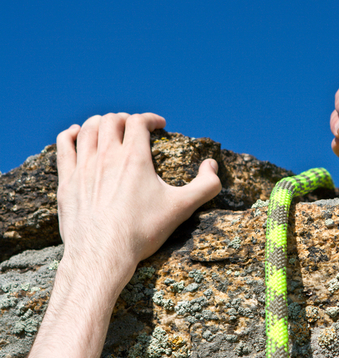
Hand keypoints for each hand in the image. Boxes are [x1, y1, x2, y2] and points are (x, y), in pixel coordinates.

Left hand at [29, 113, 220, 357]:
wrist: (102, 254)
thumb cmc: (142, 231)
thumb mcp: (182, 208)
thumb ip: (205, 186)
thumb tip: (212, 165)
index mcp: (134, 157)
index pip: (139, 122)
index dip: (150, 118)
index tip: (159, 125)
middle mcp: (107, 156)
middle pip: (112, 120)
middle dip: (126, 118)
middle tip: (135, 126)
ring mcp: (84, 166)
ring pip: (88, 129)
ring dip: (100, 122)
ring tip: (109, 127)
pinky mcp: (67, 180)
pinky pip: (64, 145)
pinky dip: (71, 134)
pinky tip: (77, 134)